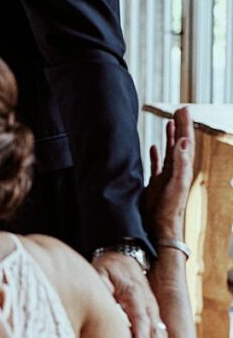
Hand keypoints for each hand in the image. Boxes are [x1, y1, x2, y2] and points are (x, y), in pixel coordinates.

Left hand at [93, 252, 168, 337]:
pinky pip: (160, 337)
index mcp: (135, 294)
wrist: (122, 260)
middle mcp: (148, 306)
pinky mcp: (153, 318)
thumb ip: (101, 285)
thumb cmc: (107, 270)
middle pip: (155, 332)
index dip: (142, 337)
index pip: (140, 318)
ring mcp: (153, 312)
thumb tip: (100, 297)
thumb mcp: (100, 272)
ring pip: (161, 337)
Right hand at [142, 107, 193, 238]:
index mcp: (182, 168)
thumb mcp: (176, 184)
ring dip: (169, 137)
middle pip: (179, 143)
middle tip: (179, 110)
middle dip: (179, 126)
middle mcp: (176, 170)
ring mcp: (166, 176)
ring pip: (169, 152)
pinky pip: (157, 164)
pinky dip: (156, 154)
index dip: (185, 124)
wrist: (160, 228)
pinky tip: (153, 147)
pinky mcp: (156, 183)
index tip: (182, 109)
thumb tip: (184, 140)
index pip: (185, 141)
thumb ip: (181, 163)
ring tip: (169, 123)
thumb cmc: (168, 209)